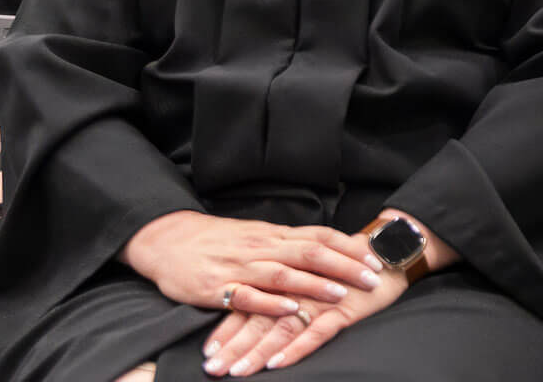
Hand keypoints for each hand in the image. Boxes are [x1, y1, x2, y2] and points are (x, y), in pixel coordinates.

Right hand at [119, 211, 381, 316]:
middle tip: (372, 278)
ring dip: (315, 284)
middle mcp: (262, 248)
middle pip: (310, 253)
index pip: (319, 236)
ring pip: (284, 274)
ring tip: (341, 294)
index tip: (374, 256)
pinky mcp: (218, 287)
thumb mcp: (256, 235)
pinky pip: (248, 295)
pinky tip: (290, 308)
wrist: (168, 240)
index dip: (348, 247)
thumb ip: (287, 243)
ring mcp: (240, 268)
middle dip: (345, 266)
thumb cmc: (217, 240)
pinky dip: (271, 302)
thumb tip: (324, 248)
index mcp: (273, 235)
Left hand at [201, 261, 406, 375]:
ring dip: (257, 351)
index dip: (228, 329)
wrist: (389, 253)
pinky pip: (316, 332)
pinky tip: (277, 363)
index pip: (250, 304)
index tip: (208, 352)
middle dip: (234, 346)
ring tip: (238, 371)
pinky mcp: (343, 309)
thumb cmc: (348, 265)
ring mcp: (320, 298)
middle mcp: (298, 287)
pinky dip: (295, 348)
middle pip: (259, 319)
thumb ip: (284, 286)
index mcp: (286, 276)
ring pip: (281, 328)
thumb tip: (252, 306)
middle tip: (214, 368)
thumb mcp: (310, 272)